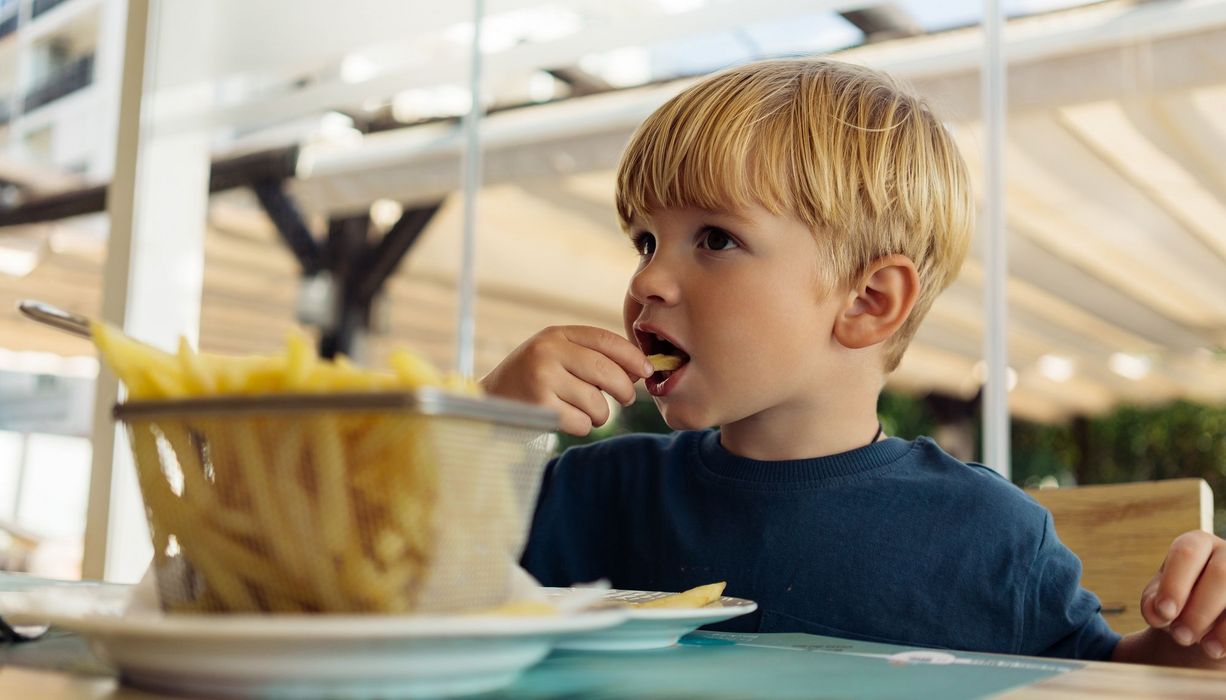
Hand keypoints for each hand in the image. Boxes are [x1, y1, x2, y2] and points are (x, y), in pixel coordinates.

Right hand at [480, 326, 652, 435]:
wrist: (487, 402)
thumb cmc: (532, 380)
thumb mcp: (557, 356)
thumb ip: (593, 357)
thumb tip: (641, 369)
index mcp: (556, 335)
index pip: (605, 340)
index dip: (632, 356)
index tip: (647, 370)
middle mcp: (548, 352)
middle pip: (606, 372)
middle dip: (624, 389)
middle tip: (626, 399)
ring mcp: (542, 379)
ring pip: (597, 403)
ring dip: (599, 414)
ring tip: (585, 411)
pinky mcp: (539, 407)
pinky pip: (581, 423)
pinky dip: (581, 426)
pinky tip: (566, 419)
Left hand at [1140, 530, 1225, 661]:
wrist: (1207, 624)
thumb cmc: (1181, 606)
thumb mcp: (1162, 603)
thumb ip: (1153, 605)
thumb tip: (1158, 612)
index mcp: (1197, 544)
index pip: (1186, 553)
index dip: (1174, 584)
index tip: (1164, 613)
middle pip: (1222, 574)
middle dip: (1200, 610)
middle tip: (1181, 637)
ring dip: (1225, 627)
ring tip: (1207, 649)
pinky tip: (1222, 650)